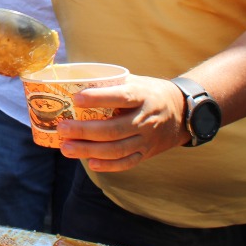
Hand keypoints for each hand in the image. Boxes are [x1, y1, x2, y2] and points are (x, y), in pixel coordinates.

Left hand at [55, 75, 189, 171]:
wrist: (182, 113)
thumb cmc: (149, 93)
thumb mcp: (136, 81)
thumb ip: (111, 83)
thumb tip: (74, 80)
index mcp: (142, 96)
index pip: (121, 97)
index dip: (98, 98)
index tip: (76, 99)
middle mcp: (146, 119)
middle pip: (114, 129)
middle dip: (85, 131)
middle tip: (62, 128)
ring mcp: (147, 139)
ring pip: (117, 149)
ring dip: (89, 150)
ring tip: (66, 148)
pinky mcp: (146, 153)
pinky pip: (127, 163)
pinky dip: (108, 165)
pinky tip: (89, 162)